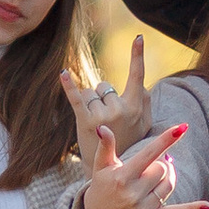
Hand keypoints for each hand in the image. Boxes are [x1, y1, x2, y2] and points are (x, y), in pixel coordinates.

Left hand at [61, 35, 151, 157]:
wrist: (111, 170)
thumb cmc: (128, 143)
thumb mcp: (144, 125)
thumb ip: (145, 103)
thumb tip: (142, 85)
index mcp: (137, 107)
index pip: (138, 76)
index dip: (137, 56)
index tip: (137, 37)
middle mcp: (121, 109)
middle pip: (104, 86)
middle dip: (102, 98)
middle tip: (107, 121)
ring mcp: (104, 116)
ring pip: (91, 93)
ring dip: (90, 105)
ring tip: (96, 125)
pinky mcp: (86, 121)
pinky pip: (76, 98)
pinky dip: (68, 85)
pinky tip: (63, 72)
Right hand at [81, 121, 206, 208]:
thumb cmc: (101, 186)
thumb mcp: (101, 166)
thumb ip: (106, 146)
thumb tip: (103, 127)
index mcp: (123, 176)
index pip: (149, 153)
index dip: (166, 139)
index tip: (182, 127)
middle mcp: (134, 193)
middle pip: (163, 169)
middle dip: (158, 164)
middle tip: (147, 167)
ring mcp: (144, 208)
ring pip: (170, 184)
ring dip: (166, 178)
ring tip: (153, 179)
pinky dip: (192, 208)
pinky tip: (207, 205)